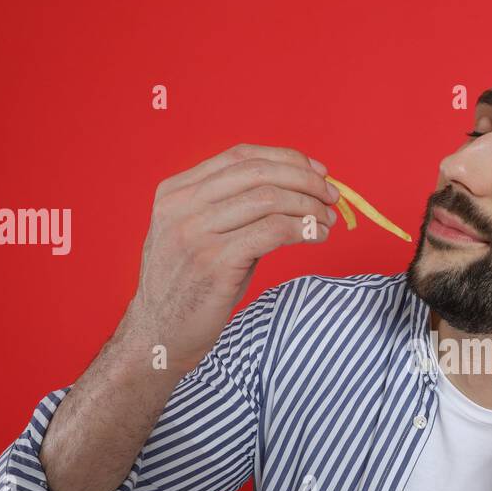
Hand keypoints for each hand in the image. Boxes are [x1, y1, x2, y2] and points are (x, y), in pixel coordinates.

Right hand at [122, 143, 341, 374]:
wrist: (159, 334)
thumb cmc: (190, 287)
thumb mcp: (201, 236)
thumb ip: (235, 211)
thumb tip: (298, 193)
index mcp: (175, 192)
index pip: (240, 156)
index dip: (286, 159)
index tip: (317, 171)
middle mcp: (182, 207)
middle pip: (258, 172)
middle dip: (304, 180)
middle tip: (332, 196)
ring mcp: (196, 233)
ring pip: (269, 199)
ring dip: (309, 206)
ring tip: (327, 220)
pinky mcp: (215, 262)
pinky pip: (272, 231)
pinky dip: (303, 229)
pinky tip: (317, 236)